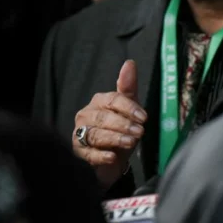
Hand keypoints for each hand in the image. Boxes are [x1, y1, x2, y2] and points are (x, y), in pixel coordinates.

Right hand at [73, 60, 146, 188]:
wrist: (113, 160)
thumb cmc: (121, 130)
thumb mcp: (129, 109)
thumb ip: (128, 87)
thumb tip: (130, 63)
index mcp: (99, 102)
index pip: (112, 100)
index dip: (129, 108)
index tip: (144, 117)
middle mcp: (86, 115)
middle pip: (103, 118)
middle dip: (123, 124)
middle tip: (139, 131)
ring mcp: (80, 134)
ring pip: (96, 135)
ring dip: (115, 138)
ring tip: (130, 142)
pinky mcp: (78, 153)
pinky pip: (88, 153)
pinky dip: (100, 155)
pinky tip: (112, 157)